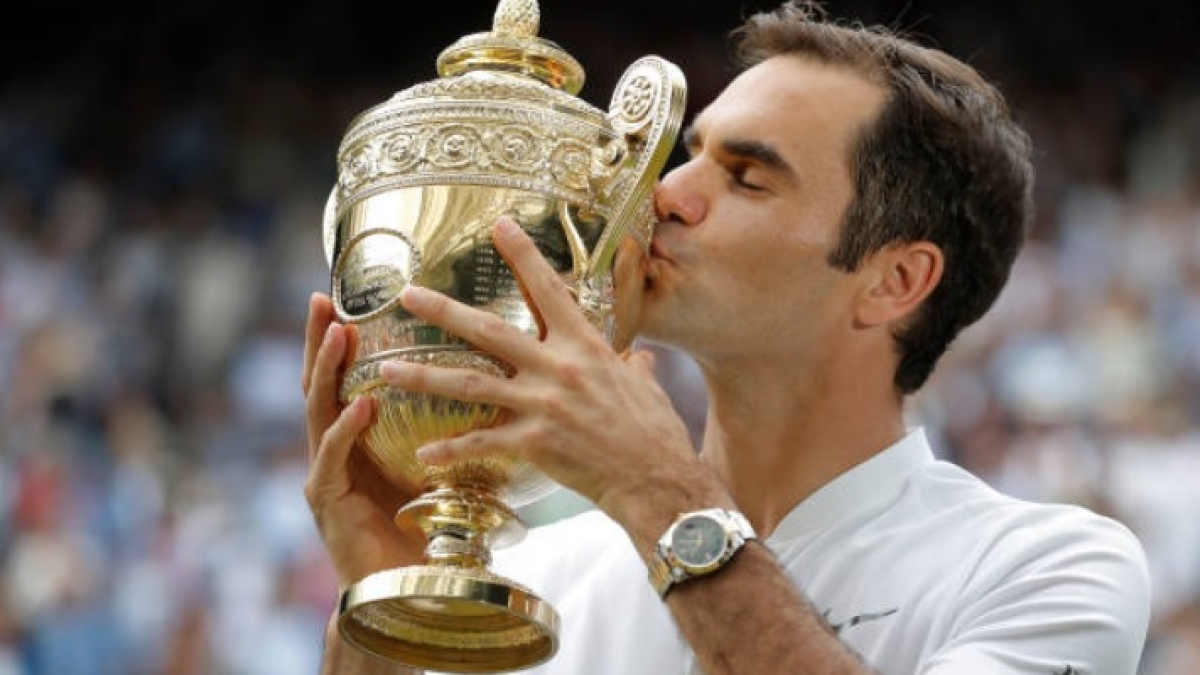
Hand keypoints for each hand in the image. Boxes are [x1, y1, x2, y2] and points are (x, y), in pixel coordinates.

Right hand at [301, 293, 424, 589]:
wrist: (410, 587)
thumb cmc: (430, 525)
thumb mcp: (441, 463)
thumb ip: (452, 425)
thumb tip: (507, 382)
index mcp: (361, 434)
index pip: (349, 374)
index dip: (346, 336)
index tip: (350, 295)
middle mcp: (335, 445)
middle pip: (321, 381)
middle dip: (319, 339)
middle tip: (324, 298)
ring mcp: (325, 470)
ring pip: (318, 409)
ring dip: (327, 369)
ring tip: (339, 333)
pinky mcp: (327, 499)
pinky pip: (332, 456)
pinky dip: (346, 429)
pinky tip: (362, 406)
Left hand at [380, 219, 718, 544]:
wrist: (656, 479)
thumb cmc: (655, 432)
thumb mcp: (644, 384)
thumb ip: (631, 365)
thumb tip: (636, 359)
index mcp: (584, 344)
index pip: (548, 288)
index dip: (522, 255)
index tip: (498, 226)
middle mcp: (557, 367)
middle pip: (487, 331)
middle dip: (443, 310)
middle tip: (407, 295)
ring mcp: (541, 405)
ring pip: (468, 383)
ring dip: (423, 375)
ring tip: (386, 369)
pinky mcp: (533, 443)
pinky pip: (481, 442)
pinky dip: (449, 450)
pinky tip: (422, 453)